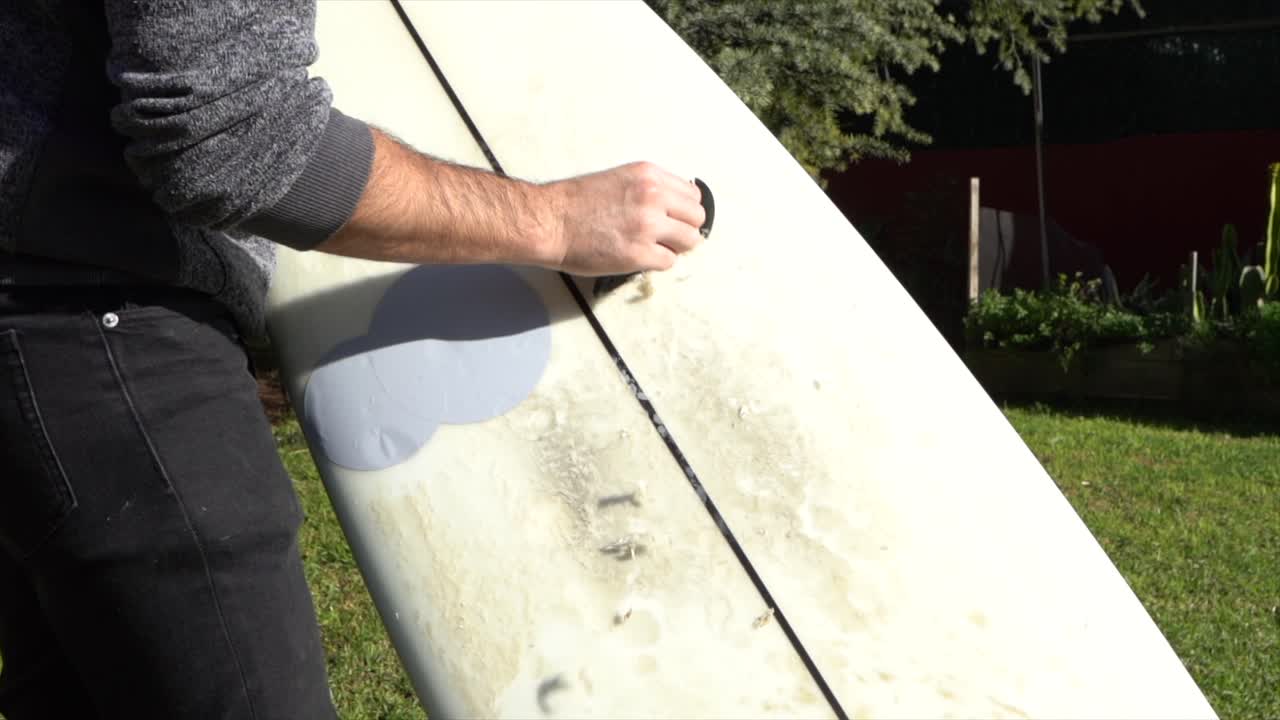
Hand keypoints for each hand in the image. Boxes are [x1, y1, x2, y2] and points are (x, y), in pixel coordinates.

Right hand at [544, 162, 706, 275]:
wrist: (550, 221)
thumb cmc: (575, 202)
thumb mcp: (618, 179)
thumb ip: (648, 188)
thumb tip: (671, 206)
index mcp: (649, 175)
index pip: (692, 194)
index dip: (684, 210)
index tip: (676, 218)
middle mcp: (653, 197)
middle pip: (696, 218)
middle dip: (684, 228)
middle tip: (667, 236)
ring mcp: (648, 226)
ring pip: (690, 241)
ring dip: (675, 247)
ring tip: (655, 248)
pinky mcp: (640, 254)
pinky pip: (669, 262)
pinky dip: (658, 262)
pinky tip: (640, 257)